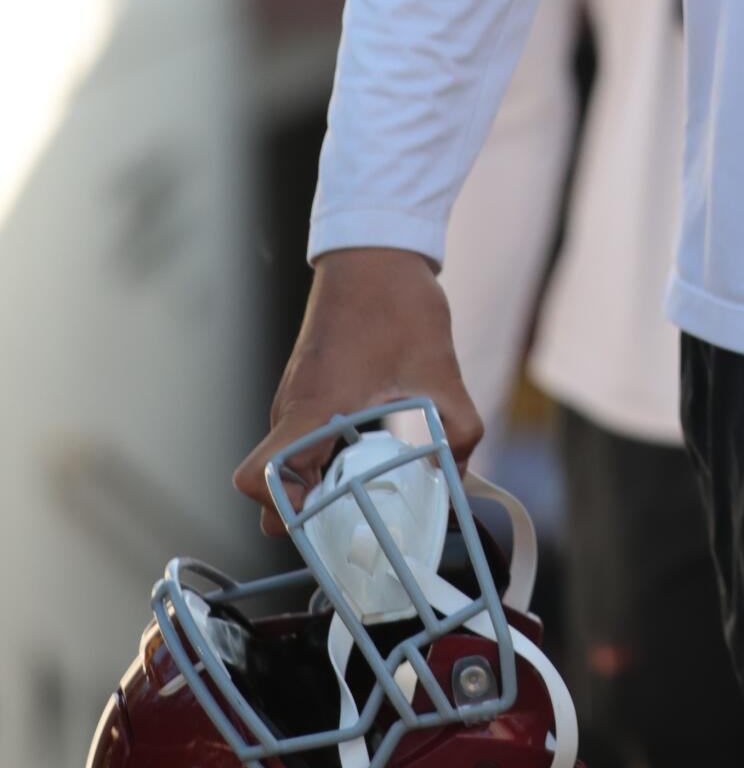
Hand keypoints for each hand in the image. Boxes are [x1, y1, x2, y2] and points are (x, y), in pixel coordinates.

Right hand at [234, 248, 480, 536]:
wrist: (375, 250)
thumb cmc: (396, 303)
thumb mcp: (439, 370)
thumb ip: (458, 429)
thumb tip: (461, 474)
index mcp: (310, 410)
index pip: (257, 479)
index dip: (282, 512)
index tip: (327, 516)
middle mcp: (292, 409)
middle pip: (271, 487)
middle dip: (307, 513)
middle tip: (357, 517)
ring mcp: (296, 399)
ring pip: (291, 463)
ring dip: (322, 484)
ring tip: (374, 486)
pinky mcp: (310, 388)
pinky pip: (305, 439)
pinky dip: (329, 457)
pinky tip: (375, 449)